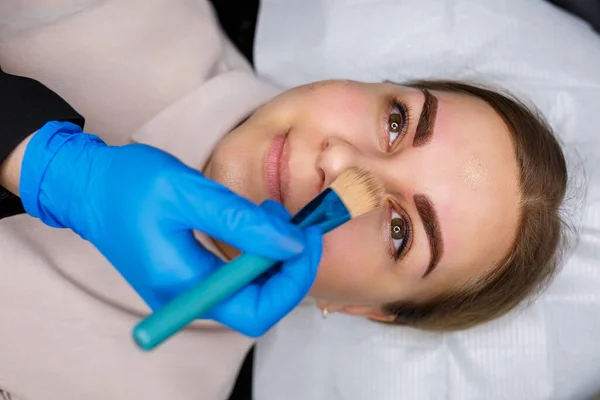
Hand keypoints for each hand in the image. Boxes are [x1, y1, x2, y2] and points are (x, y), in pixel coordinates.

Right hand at [19, 121, 322, 334]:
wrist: (86, 186)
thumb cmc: (128, 185)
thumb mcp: (187, 193)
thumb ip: (241, 221)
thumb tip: (292, 244)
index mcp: (185, 285)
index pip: (257, 310)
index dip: (294, 280)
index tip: (308, 238)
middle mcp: (187, 299)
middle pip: (258, 305)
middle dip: (289, 268)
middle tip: (298, 224)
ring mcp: (185, 292)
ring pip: (249, 291)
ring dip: (274, 258)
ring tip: (275, 214)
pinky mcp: (186, 277)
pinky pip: (234, 279)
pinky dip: (255, 254)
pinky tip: (257, 223)